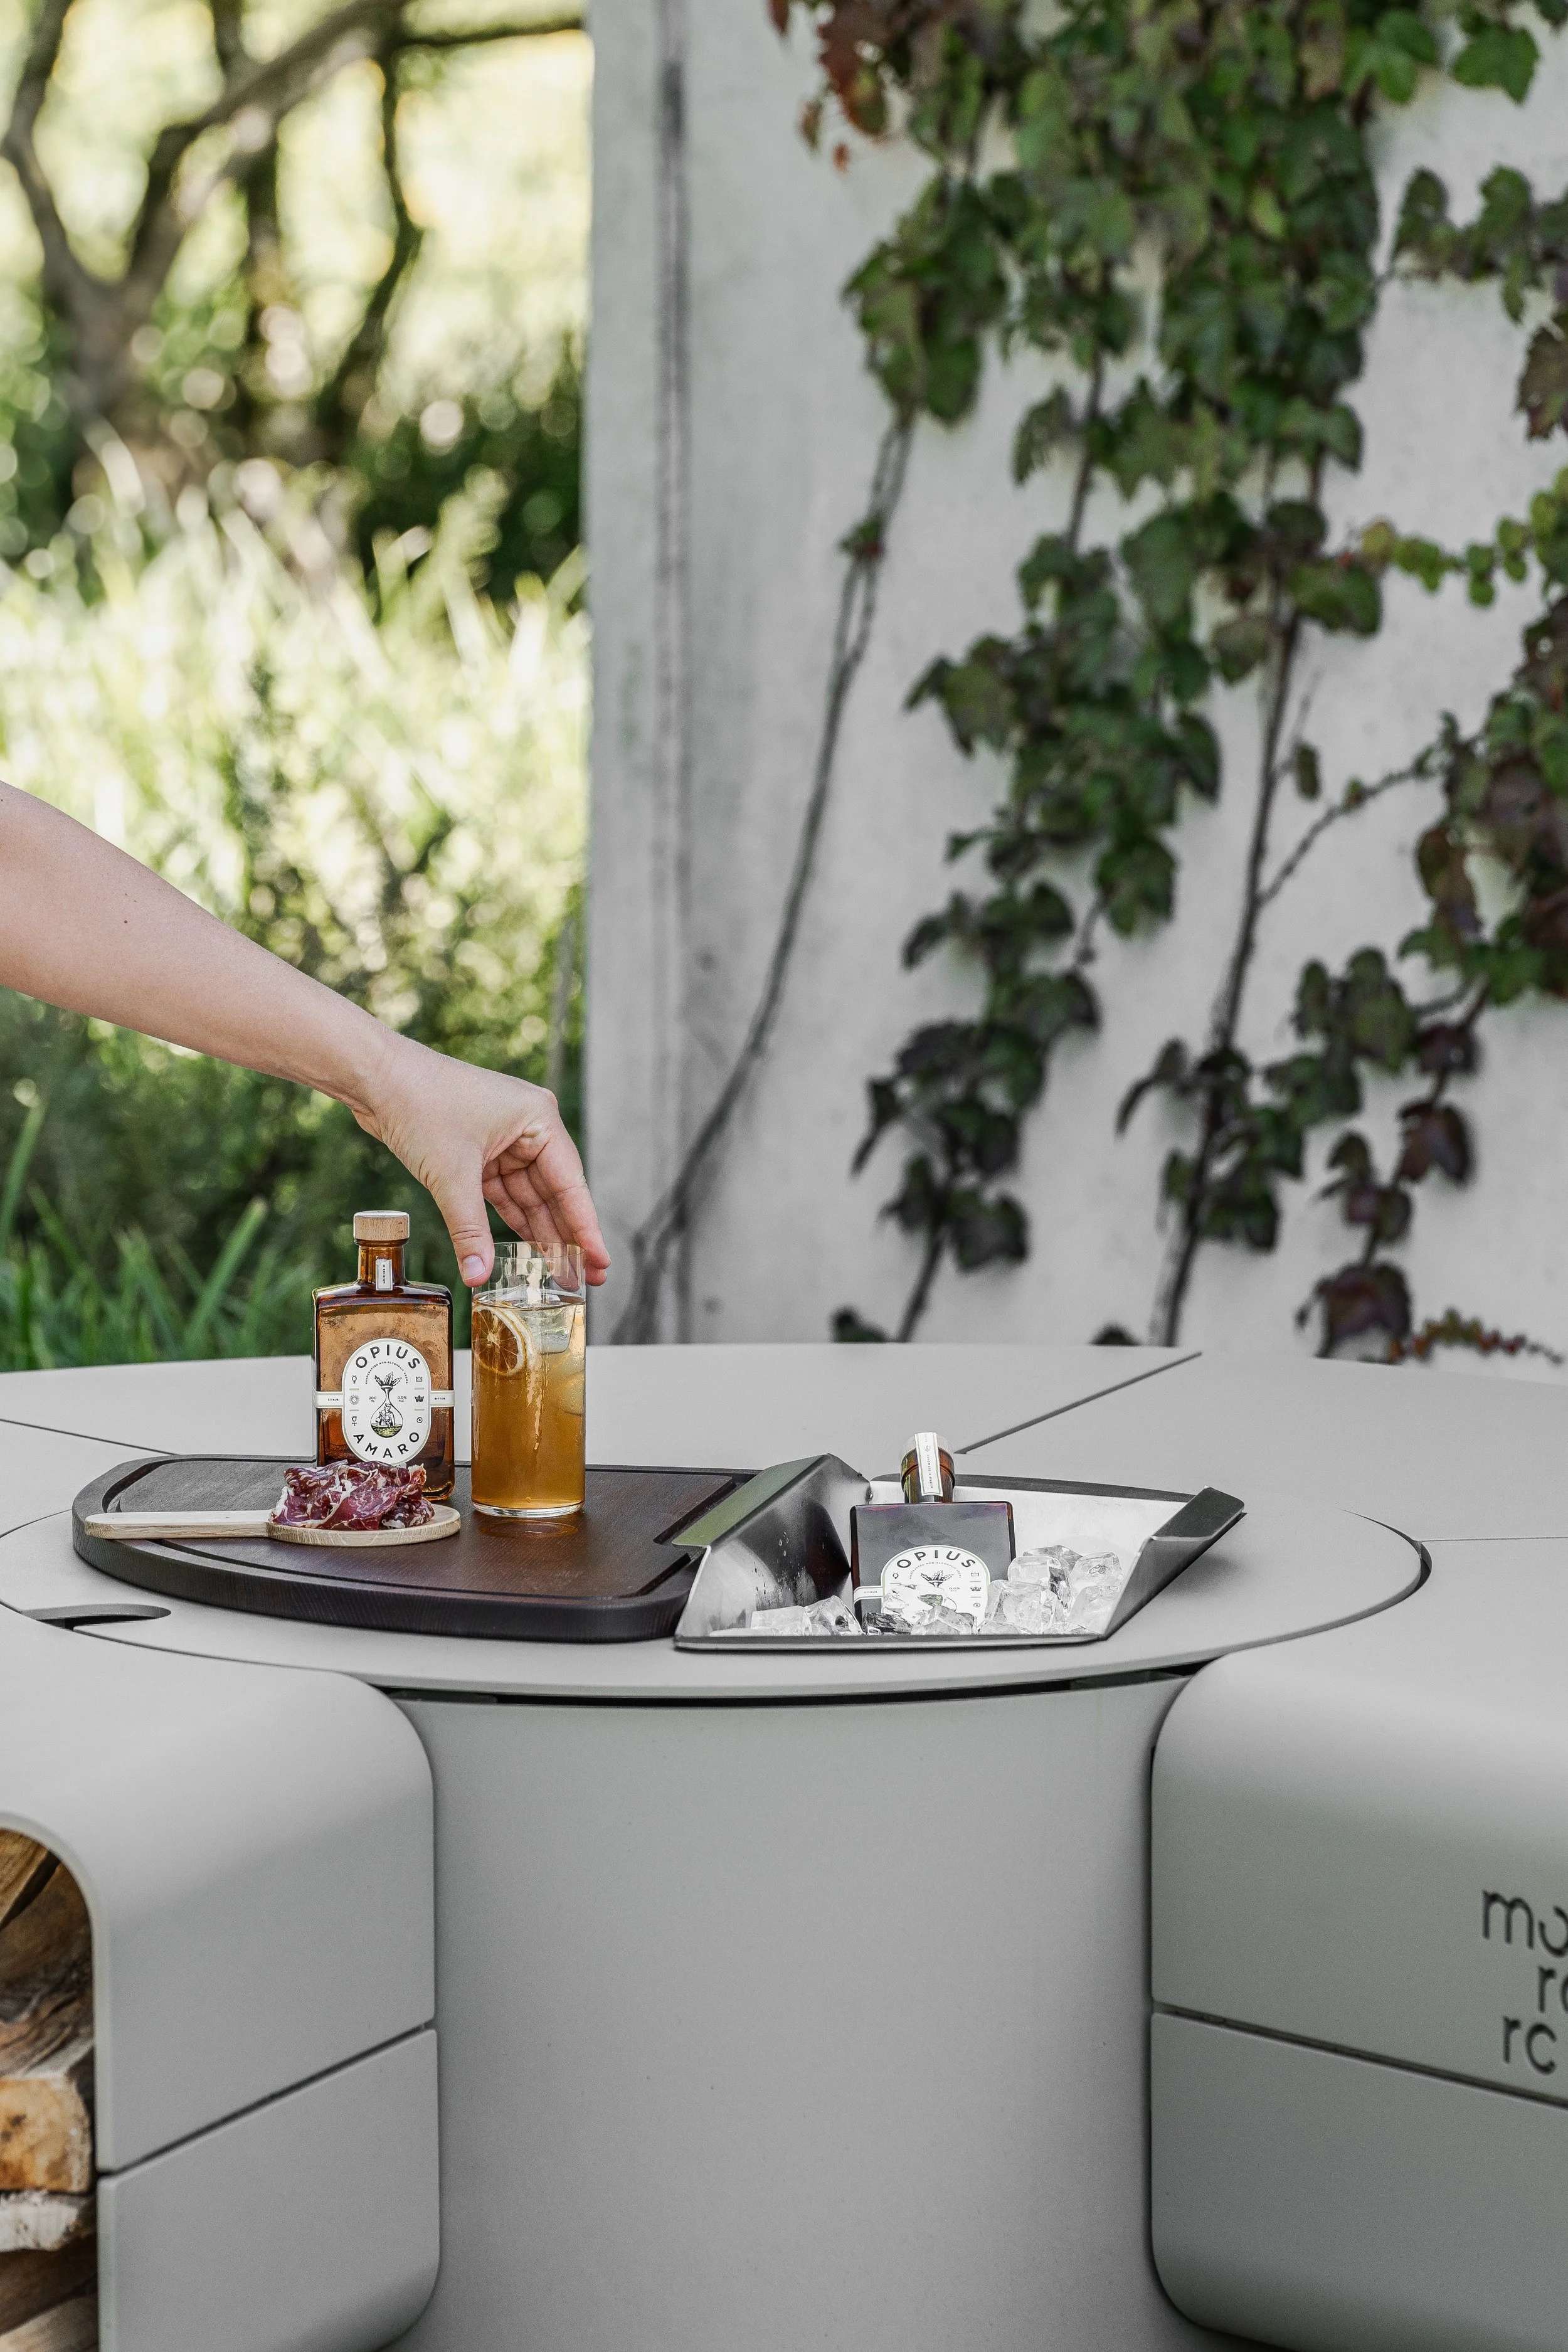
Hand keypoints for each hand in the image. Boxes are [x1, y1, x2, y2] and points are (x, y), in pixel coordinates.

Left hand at [364, 1034, 609, 1288]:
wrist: (376, 1078)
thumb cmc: (419, 1104)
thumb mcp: (451, 1175)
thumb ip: (469, 1230)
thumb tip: (478, 1276)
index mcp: (538, 1119)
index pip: (570, 1185)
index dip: (586, 1229)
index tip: (601, 1263)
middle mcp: (528, 1127)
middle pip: (554, 1193)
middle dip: (567, 1237)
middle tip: (586, 1279)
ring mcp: (504, 1139)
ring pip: (529, 1196)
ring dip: (541, 1233)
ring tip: (560, 1273)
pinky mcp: (479, 1151)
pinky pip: (504, 1193)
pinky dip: (511, 1221)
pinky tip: (527, 1249)